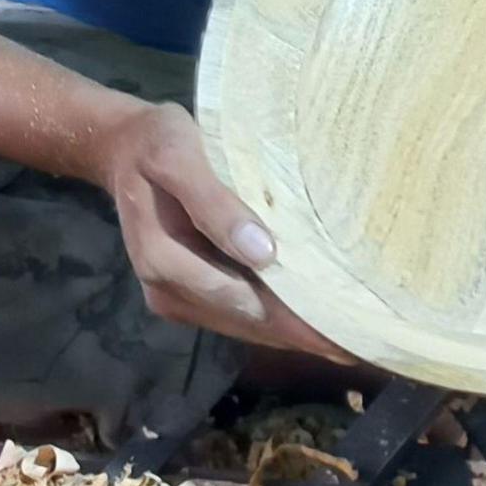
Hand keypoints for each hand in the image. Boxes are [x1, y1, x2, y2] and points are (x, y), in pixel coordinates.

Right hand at [100, 102, 347, 357]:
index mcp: (164, 261)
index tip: (344, 337)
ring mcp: (176, 297)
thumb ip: (215, 204)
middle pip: (248, 321)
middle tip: (363, 342)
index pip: (242, 301)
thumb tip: (263, 255)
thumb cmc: (155, 144)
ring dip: (293, 331)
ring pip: (246, 324)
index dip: (294, 322)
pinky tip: (311, 317)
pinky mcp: (189, 292)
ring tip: (348, 336)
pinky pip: (238, 312)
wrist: (121, 147)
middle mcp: (168, 291)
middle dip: (303, 334)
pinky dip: (275, 316)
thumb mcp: (178, 156)